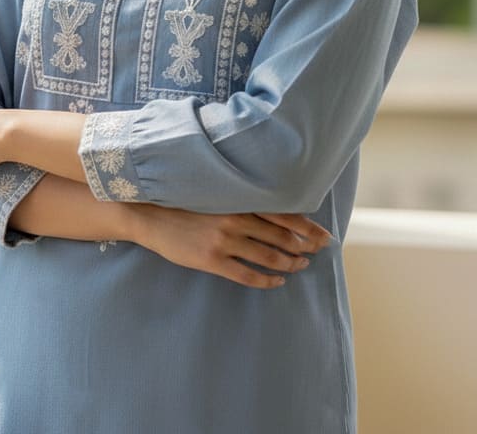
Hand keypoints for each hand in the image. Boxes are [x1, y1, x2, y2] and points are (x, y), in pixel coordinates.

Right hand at [129, 205, 331, 288]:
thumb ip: (240, 200)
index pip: (283, 213)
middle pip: (281, 236)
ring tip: (301, 266)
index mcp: (238, 199)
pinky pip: (247, 275)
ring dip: (289, 264)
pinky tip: (276, 282)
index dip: (306, 227)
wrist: (151, 214)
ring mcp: (224, 241)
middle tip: (318, 252)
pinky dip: (266, 281)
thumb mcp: (215, 193)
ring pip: (268, 257)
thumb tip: (271, 208)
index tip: (325, 235)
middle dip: (304, 246)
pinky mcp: (212, 260)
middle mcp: (236, 218)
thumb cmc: (184, 201)